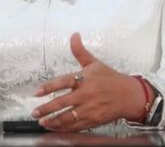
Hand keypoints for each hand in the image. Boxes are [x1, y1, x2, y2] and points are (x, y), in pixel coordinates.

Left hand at [32, 33, 150, 131]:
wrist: (130, 96)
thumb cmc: (111, 79)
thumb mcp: (95, 63)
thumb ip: (80, 51)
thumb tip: (74, 35)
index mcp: (85, 79)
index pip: (63, 82)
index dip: (48, 87)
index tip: (37, 92)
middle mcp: (86, 94)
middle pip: (62, 103)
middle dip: (46, 109)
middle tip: (35, 112)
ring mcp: (90, 109)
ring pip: (67, 117)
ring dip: (53, 121)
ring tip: (43, 122)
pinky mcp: (93, 121)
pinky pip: (76, 126)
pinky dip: (64, 128)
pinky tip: (55, 128)